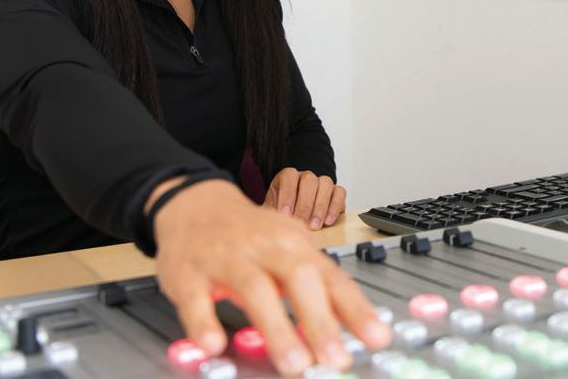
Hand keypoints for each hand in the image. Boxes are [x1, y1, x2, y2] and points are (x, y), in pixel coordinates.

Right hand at [152, 179, 390, 375]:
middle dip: (319, 320)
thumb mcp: (290, 251)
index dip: (356, 309)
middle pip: (298, 277)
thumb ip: (317, 288)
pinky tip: (213, 345)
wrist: (196, 204)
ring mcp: (227, 258)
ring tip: (294, 364)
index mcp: (295, 245)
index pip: (332, 277)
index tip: (378, 337)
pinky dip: (204, 322)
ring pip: (254, 289)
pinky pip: (196, 299)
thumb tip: (354, 327)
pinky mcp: (188, 273)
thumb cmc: (251, 235)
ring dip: (276, 327)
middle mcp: (265, 248)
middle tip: (335, 359)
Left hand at [263, 167, 346, 229]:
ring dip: (320, 206)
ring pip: (325, 184)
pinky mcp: (336, 192)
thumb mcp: (271, 213)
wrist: (297, 218)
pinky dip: (335, 206)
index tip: (285, 214)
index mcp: (288, 177)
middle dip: (304, 204)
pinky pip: (339, 193)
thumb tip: (265, 222)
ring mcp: (322, 182)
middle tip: (301, 223)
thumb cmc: (284, 214)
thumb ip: (269, 215)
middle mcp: (306, 177)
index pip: (289, 177)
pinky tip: (328, 221)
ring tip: (314, 225)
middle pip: (309, 181)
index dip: (287, 194)